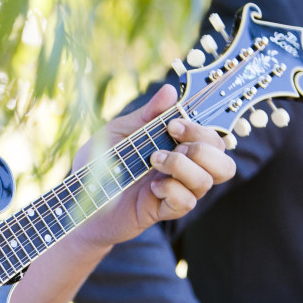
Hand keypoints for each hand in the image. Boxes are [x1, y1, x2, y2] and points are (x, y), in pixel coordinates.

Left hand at [73, 83, 235, 249]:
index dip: (201, 130)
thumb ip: (146, 115)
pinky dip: (172, 190)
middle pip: (224, 163)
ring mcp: (175, 192)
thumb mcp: (118, 132)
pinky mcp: (162, 211)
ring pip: (207, 181)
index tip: (173, 124)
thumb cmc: (99, 164)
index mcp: (176, 149)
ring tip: (154, 161)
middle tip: (171, 143)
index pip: (213, 140)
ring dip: (183, 166)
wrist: (78, 197)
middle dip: (203, 147)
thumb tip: (170, 91)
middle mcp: (182, 171)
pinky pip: (187, 202)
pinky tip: (152, 187)